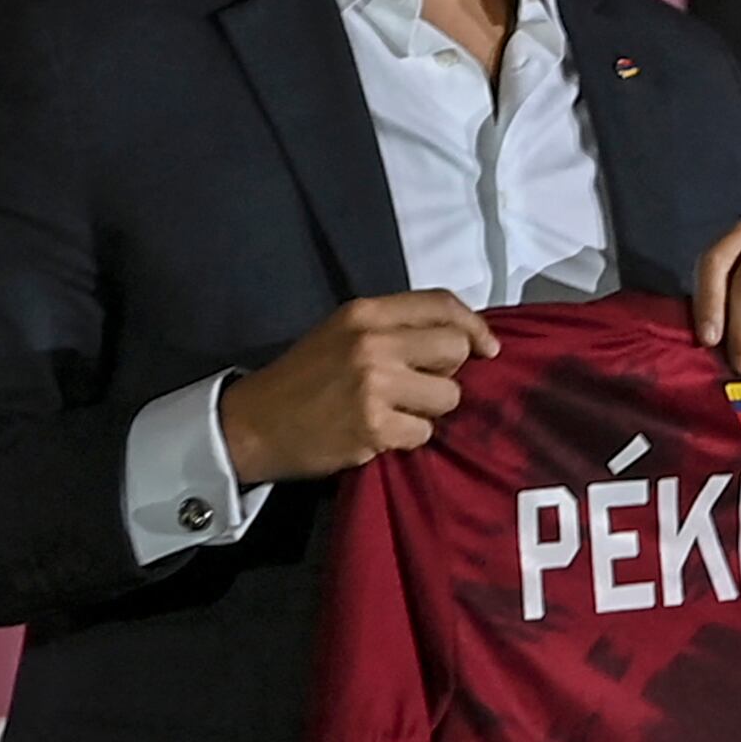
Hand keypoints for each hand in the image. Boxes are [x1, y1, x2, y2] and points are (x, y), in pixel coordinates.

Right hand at [218, 292, 500, 483]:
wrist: (252, 424)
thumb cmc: (304, 378)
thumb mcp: (344, 334)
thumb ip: (396, 329)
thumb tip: (465, 338)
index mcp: (364, 312)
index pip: (441, 303)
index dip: (475, 325)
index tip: (488, 348)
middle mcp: (372, 342)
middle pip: (455, 347)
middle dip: (449, 371)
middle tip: (421, 385)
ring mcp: (374, 384)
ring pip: (448, 395)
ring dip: (430, 410)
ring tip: (396, 411)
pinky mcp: (374, 425)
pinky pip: (425, 432)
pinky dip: (408, 438)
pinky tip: (380, 433)